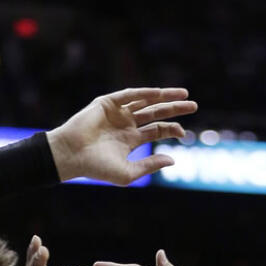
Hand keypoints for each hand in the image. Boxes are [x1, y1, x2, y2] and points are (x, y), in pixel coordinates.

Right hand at [46, 87, 196, 184]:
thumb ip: (150, 166)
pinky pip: (129, 95)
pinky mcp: (107, 103)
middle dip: (175, 109)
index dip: (172, 129)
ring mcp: (117, 112)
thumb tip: (173, 160)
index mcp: (131, 140)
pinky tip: (159, 93)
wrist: (71, 156)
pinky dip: (144, 93)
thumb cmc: (97, 168)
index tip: (185, 133)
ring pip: (146, 101)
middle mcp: (126, 124)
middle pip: (156, 113)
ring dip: (165, 97)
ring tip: (184, 94)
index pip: (157, 130)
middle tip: (193, 105)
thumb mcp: (128, 172)